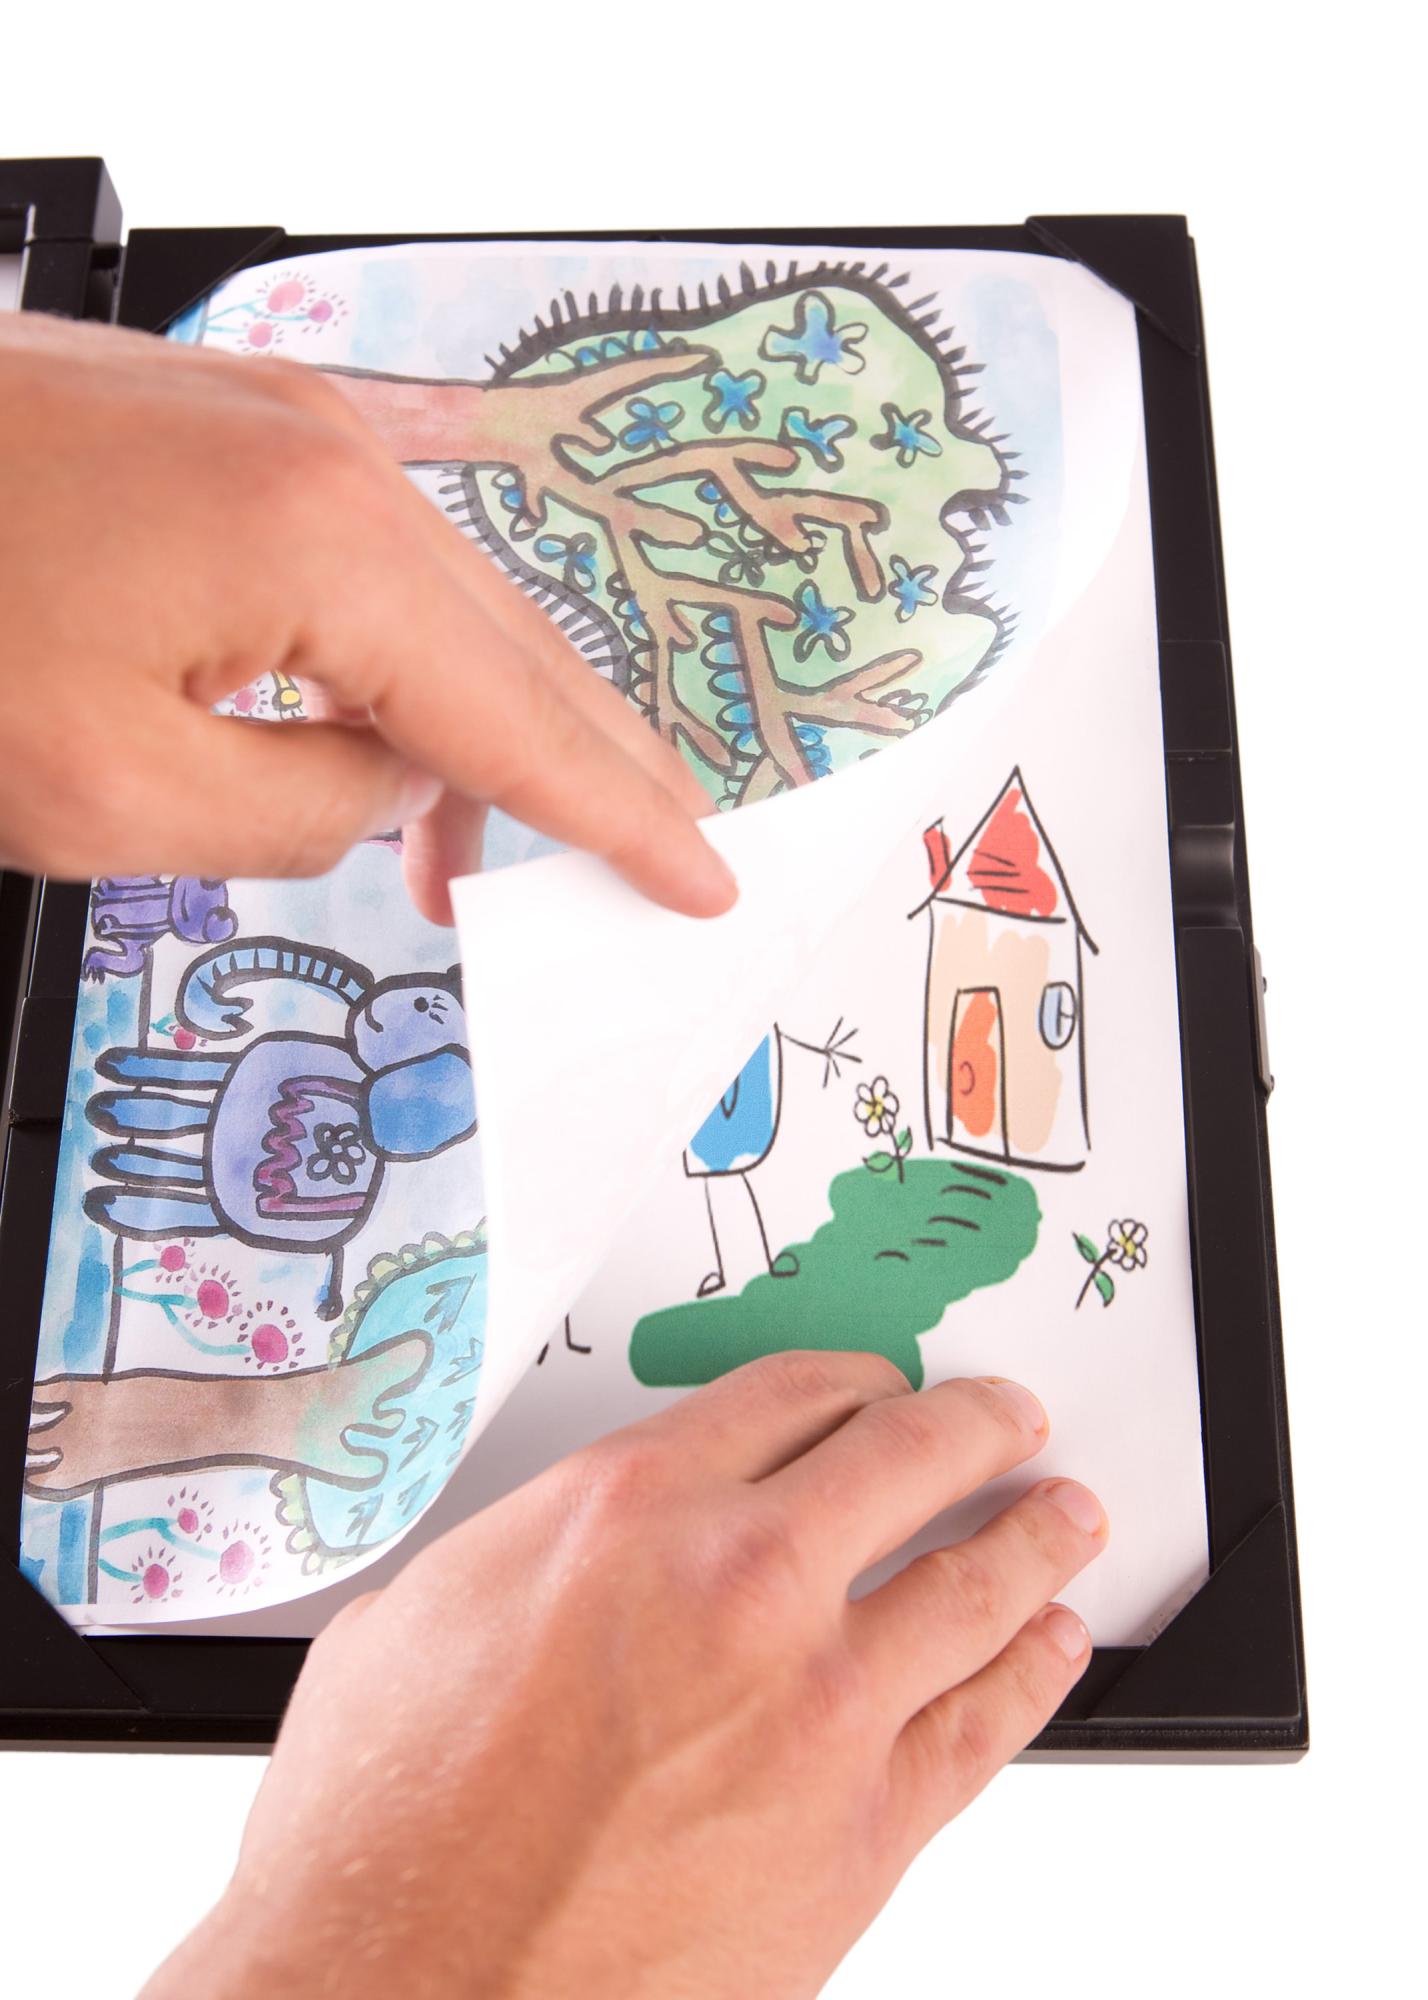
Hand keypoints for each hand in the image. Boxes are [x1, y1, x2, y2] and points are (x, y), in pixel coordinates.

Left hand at [0, 314, 732, 923]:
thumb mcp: (117, 795)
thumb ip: (305, 814)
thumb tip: (384, 790)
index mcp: (330, 545)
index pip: (523, 721)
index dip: (621, 816)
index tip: (696, 877)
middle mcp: (338, 460)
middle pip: (521, 647)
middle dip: (593, 766)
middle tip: (654, 856)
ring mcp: (290, 427)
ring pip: (452, 604)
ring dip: (479, 729)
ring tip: (461, 853)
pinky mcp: (237, 428)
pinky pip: (374, 561)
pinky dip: (401, 661)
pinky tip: (375, 735)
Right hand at [145, 1354, 1105, 1999]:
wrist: (407, 1998)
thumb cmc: (390, 1831)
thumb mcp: (421, 1617)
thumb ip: (529, 1554)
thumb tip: (566, 1552)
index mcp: (630, 1509)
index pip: (792, 1394)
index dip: (854, 1379)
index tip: (878, 1388)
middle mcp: (743, 1583)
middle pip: (910, 1457)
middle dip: (976, 1425)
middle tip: (1009, 1418)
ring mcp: (818, 1707)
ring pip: (975, 1584)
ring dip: (1036, 1535)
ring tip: (1067, 1514)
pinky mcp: (862, 1832)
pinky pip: (984, 1723)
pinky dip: (1032, 1670)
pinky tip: (1050, 1644)